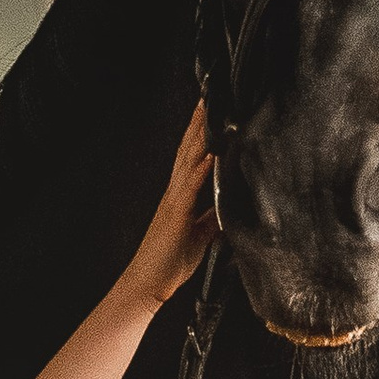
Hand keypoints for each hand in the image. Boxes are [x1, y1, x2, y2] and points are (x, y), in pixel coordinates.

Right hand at [123, 103, 216, 308]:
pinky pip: (190, 186)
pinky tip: (211, 151)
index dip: (201, 132)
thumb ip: (213, 217)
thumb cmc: (170, 262)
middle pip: (188, 149)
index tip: (210, 109)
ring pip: (188, 159)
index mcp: (180, 195)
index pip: (192, 156)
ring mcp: (175, 201)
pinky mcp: (177, 214)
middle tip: (209, 94)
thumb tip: (230, 205)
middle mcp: (175, 192)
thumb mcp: (200, 234)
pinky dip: (201, 167)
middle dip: (199, 122)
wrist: (148, 283)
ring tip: (209, 110)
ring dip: (200, 134)